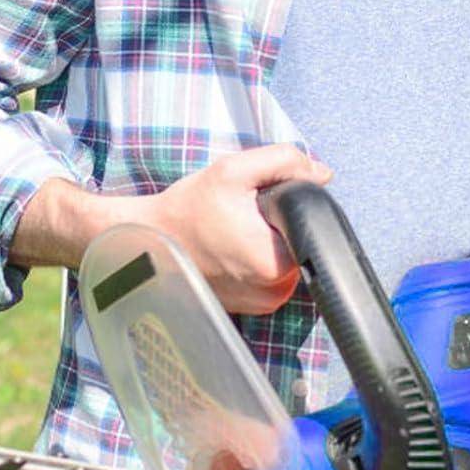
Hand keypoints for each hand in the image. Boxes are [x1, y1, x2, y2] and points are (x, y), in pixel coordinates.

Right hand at [143, 144, 332, 314]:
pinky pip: (272, 274)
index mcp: (276, 264)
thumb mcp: (234, 170)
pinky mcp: (252, 308)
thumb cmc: (187, 209)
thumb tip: (322, 173)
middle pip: (300, 241)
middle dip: (280, 221)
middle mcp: (274, 293)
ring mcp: (263, 304)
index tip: (263, 199)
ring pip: (288, 257)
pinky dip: (259, 256)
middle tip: (244, 211)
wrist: (148, 242)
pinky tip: (233, 244)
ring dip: (271, 239)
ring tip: (236, 228)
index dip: (292, 203)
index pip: (310, 224)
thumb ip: (284, 162)